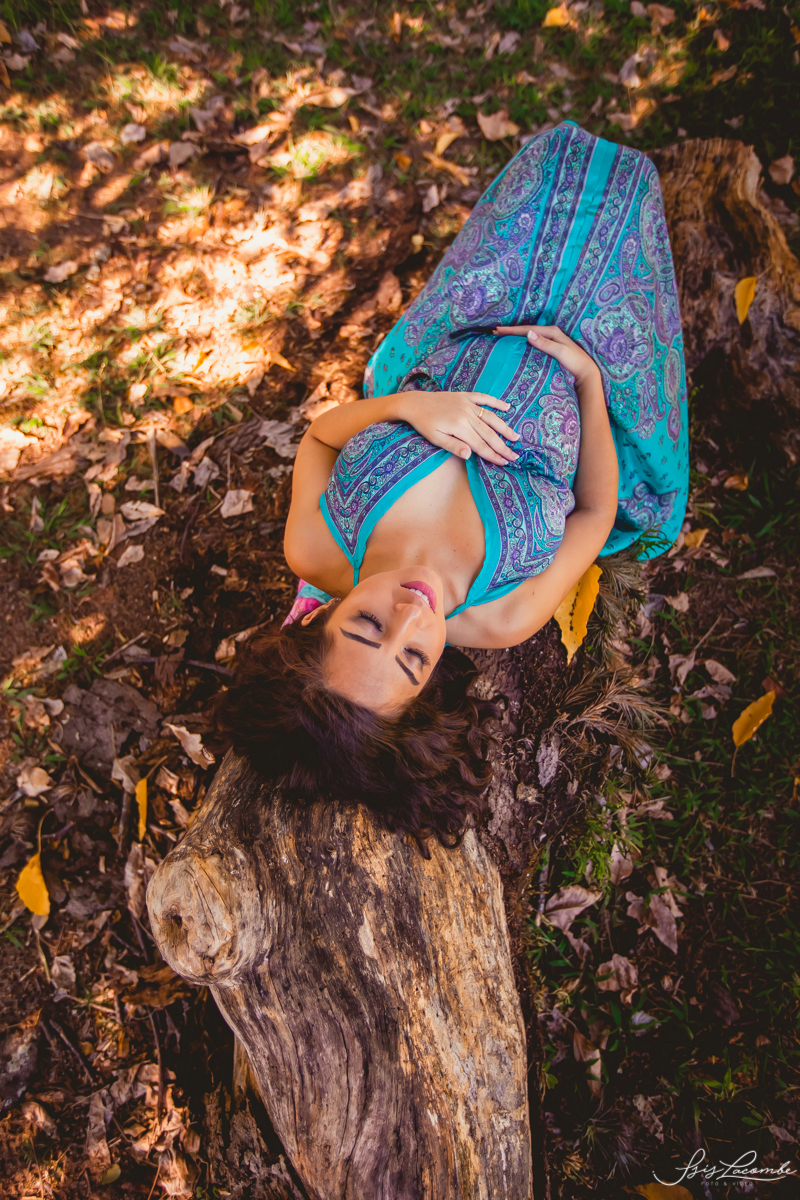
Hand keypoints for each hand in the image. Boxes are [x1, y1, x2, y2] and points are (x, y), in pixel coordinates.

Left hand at [399, 391, 520, 465]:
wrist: (415, 403)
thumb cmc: (424, 424)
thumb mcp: (435, 438)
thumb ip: (453, 446)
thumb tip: (469, 455)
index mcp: (459, 427)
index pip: (480, 445)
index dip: (493, 455)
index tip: (505, 462)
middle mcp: (466, 414)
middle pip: (489, 433)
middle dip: (503, 446)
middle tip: (515, 455)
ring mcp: (467, 404)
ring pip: (490, 417)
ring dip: (504, 427)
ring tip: (515, 436)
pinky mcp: (465, 396)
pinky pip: (484, 398)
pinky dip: (496, 402)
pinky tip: (507, 407)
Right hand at [493, 324, 600, 386]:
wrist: (585, 372)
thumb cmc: (574, 362)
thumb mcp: (559, 352)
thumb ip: (544, 344)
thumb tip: (528, 334)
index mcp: (552, 332)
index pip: (528, 329)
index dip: (512, 330)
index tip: (499, 330)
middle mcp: (551, 333)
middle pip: (528, 330)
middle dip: (512, 331)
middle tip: (496, 332)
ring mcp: (551, 340)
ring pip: (530, 335)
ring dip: (517, 335)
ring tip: (504, 336)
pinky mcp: (551, 347)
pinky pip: (534, 342)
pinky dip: (524, 341)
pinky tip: (518, 345)